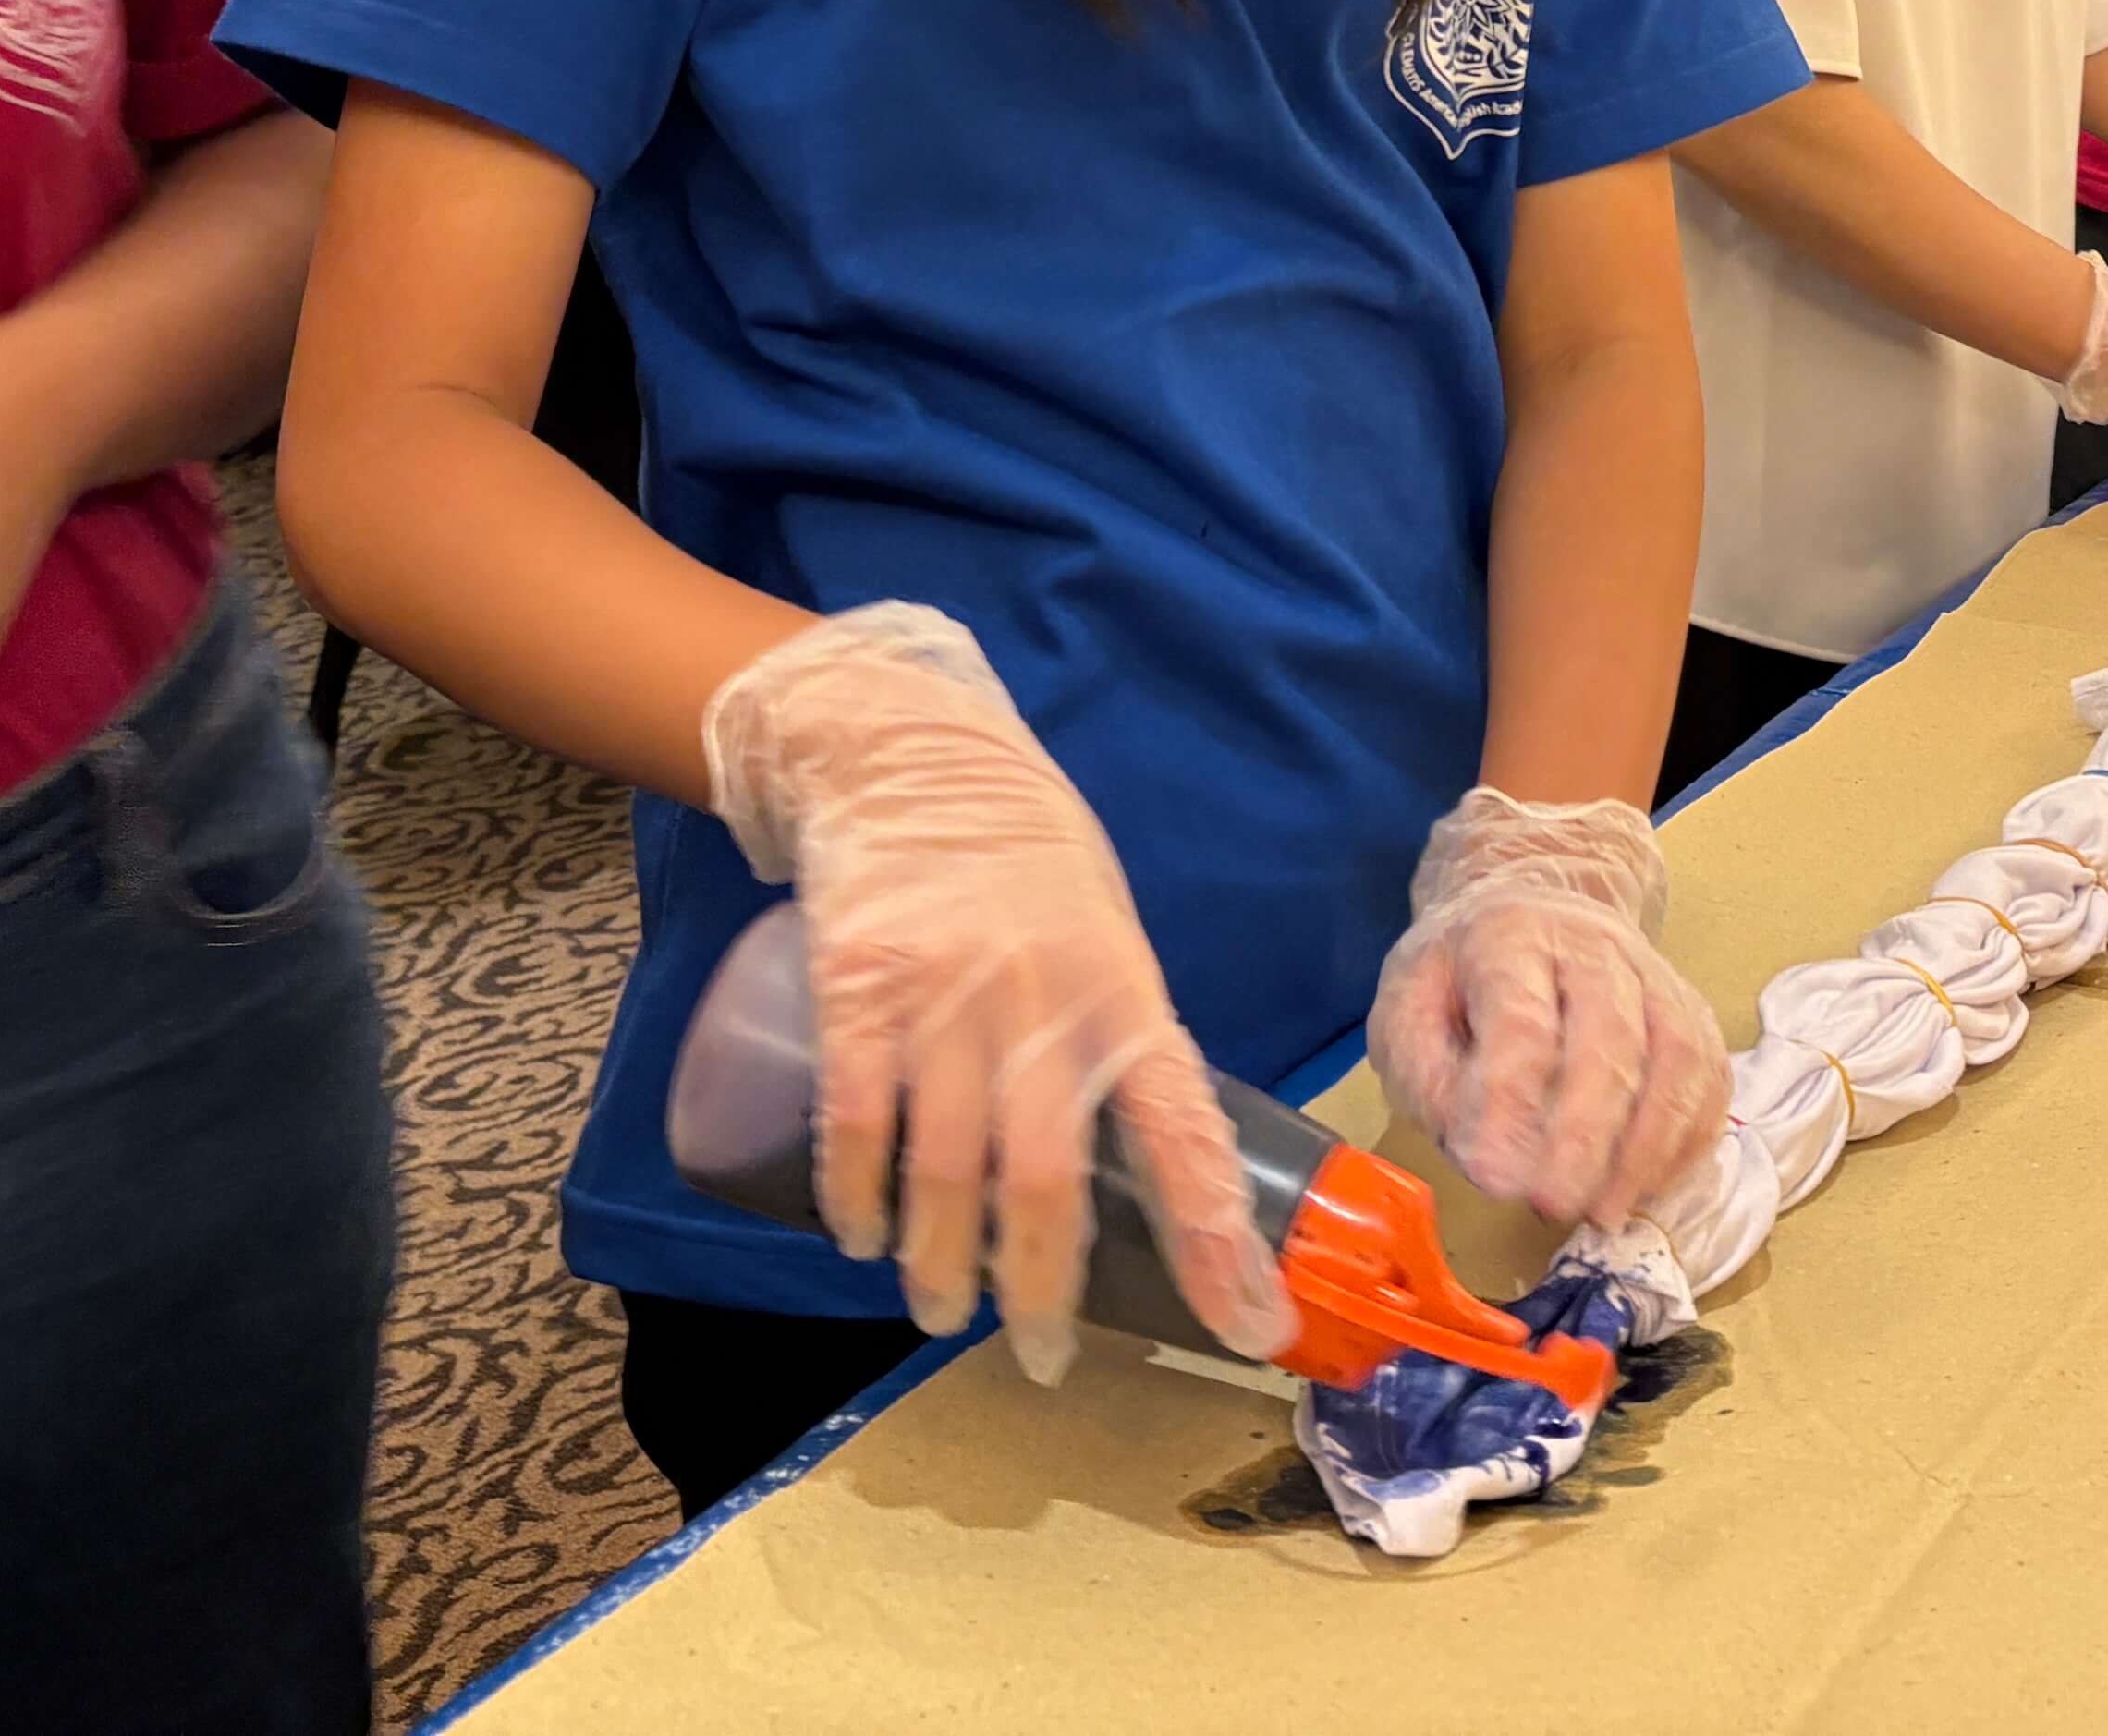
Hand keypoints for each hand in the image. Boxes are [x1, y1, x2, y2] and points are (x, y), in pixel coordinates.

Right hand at [702, 603, 1285, 1380]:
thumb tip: (1141, 1163)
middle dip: (1042, 1290)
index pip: (1186, 1132)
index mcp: (1123, 992)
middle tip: (1041, 1355)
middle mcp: (1041, 1000)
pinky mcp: (858, 987)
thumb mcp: (1105, 934)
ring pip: (946, 1169)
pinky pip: (858, 1121)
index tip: (1250, 1325)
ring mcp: (943, 996)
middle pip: (1045, 1179)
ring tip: (942, 1311)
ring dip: (942, 1264)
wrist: (909, 751)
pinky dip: (858, 1197)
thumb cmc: (1028, 858)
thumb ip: (1114, 1041)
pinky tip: (861, 1238)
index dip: (1217, 1240)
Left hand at [1365, 789, 1729, 1227]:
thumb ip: (1431, 1083)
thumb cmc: (1459, 981)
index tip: (1492, 1177)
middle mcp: (1594, 946)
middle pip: (1611, 1036)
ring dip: (1646, 1148)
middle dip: (1585, 1135)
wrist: (1529, 908)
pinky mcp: (1691, 1014)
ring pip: (1676, 1056)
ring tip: (1602, 1212)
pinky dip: (1685, 1142)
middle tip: (1553, 1205)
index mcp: (1509, 937)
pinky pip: (1708, 1079)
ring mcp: (1654, 977)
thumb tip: (1485, 1157)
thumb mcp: (1405, 1015)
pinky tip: (1644, 1187)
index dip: (1510, 1103)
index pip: (1521, 1020)